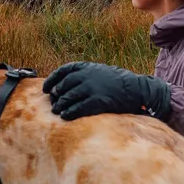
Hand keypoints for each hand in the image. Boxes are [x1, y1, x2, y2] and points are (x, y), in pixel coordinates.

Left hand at [43, 61, 170, 120]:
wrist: (136, 88)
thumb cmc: (117, 82)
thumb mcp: (99, 72)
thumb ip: (83, 75)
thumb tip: (62, 85)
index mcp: (87, 67)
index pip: (63, 71)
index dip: (52, 80)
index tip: (46, 89)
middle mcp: (87, 76)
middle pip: (63, 85)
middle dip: (56, 94)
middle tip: (53, 102)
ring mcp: (92, 88)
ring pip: (68, 97)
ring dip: (60, 105)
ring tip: (57, 110)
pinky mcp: (98, 101)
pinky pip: (78, 108)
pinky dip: (69, 112)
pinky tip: (65, 116)